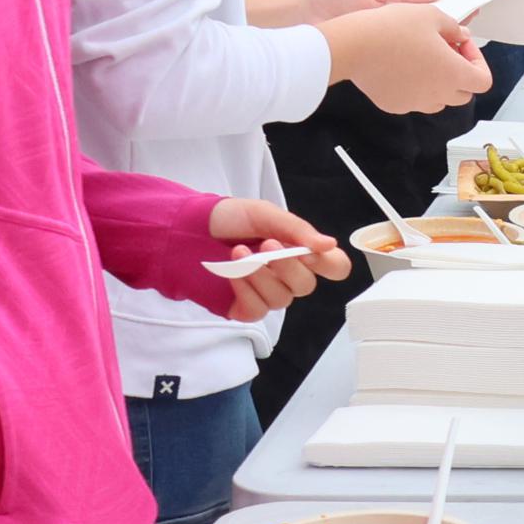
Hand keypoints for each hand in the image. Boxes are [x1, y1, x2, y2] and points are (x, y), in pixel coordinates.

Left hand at [207, 197, 347, 318]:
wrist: (188, 229)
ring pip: (281, 298)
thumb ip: (297, 229)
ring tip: (239, 254)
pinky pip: (258, 309)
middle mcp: (288, 275)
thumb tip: (328, 244)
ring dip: (260, 275)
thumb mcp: (264, 213)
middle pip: (307, 285)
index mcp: (300, 250)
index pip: (335, 267)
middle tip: (267, 245)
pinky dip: (245, 290)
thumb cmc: (228, 219)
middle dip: (286, 265)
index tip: (308, 250)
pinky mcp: (246, 307)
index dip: (329, 264)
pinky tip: (233, 273)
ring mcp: (267, 292)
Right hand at [322, 1, 492, 115]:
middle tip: (445, 50)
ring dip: (439, 82)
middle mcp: (437, 94)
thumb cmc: (392, 28)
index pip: (483, 80)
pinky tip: (402, 66)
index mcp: (453, 73)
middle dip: (460, 72)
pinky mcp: (395, 105)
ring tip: (423, 58)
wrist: (354, 45)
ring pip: (439, 99)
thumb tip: (461, 34)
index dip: (478, 61)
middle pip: (464, 93)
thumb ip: (453, 27)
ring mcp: (416, 103)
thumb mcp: (431, 15)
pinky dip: (415, 87)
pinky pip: (414, 100)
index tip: (462, 45)